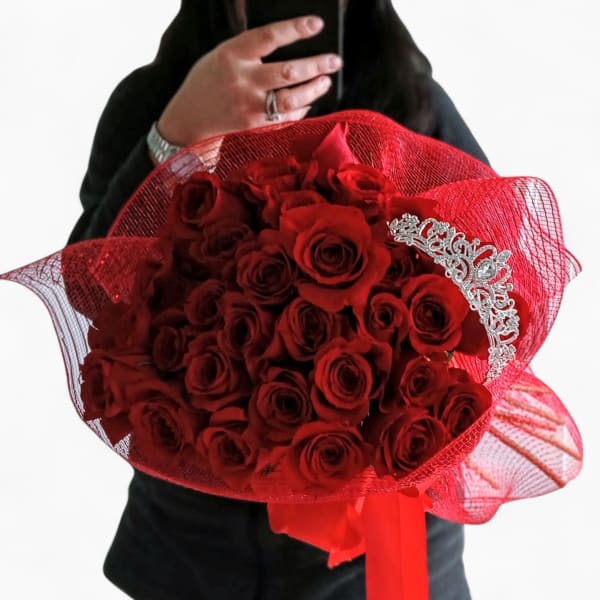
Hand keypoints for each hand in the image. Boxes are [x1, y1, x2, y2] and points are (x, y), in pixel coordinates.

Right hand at [157, 15, 341, 146]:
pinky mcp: (255, 126)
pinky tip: (309, 100)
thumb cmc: (210, 81)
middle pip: (287, 72)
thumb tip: (289, 42)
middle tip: (334, 60)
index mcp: (231, 55)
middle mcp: (241, 81)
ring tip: (326, 81)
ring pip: (291, 98)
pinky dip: (301, 109)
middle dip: (316, 65)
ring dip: (314, 89)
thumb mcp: (222, 55)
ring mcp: (249, 106)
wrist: (189, 119)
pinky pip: (286, 117)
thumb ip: (250, 49)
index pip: (268, 37)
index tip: (317, 24)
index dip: (295, 29)